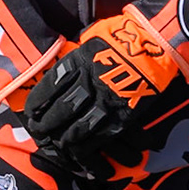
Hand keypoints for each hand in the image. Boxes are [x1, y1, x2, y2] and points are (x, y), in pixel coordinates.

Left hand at [22, 13, 180, 169]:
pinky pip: (99, 139)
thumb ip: (76, 55)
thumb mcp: (92, 38)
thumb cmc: (124, 35)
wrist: (156, 41)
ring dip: (63, 141)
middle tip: (40, 134)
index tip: (31, 113)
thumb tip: (62, 62)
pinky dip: (87, 151)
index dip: (36, 105)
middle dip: (45, 127)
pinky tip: (80, 154)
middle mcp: (88, 84)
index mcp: (77, 63)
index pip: (48, 89)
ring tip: (58, 145)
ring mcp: (105, 102)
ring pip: (75, 131)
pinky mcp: (122, 117)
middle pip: (58, 113)